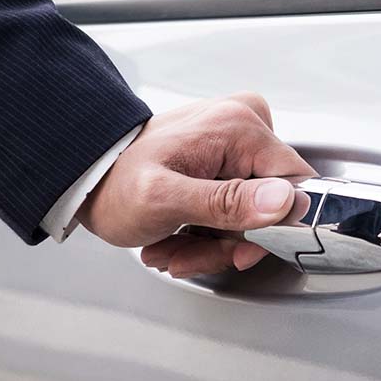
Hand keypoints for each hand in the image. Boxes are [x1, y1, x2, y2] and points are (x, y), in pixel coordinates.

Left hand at [77, 93, 315, 276]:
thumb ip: (225, 203)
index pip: (296, 185)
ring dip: (212, 243)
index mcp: (239, 126)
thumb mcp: (165, 200)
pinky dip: (206, 232)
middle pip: (270, 204)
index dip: (271, 228)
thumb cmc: (112, 183)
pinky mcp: (226, 157)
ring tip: (171, 249)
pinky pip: (236, 206)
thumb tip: (283, 202)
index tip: (237, 249)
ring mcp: (235, 141)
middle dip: (229, 241)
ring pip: (252, 213)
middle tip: (187, 255)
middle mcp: (244, 125)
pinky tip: (174, 239)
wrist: (83, 176)